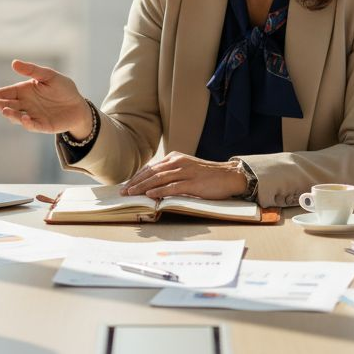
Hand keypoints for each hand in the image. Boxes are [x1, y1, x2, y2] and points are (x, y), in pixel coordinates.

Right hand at [0, 60, 91, 138]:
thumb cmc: (63, 88)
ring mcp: (33, 116)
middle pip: (9, 105)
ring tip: (5, 109)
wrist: (79, 105)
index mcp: (25, 91)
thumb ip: (32, 70)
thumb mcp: (49, 76)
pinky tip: (25, 118)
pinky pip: (33, 125)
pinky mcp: (43, 126)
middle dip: (0, 104)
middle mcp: (26, 104)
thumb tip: (14, 63)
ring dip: (11, 114)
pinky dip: (27, 123)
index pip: (7, 93)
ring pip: (17, 117)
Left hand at [121, 152, 248, 199]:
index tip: (126, 185)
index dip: (137, 177)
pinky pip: (172, 187)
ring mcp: (185, 172)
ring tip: (132, 193)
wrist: (229, 176)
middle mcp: (178, 162)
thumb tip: (153, 185)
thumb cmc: (207, 175)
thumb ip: (171, 174)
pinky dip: (160, 191)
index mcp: (175, 158)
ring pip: (159, 179)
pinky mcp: (193, 182)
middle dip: (136, 182)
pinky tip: (150, 195)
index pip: (151, 168)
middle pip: (152, 172)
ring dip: (143, 187)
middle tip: (124, 191)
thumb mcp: (186, 169)